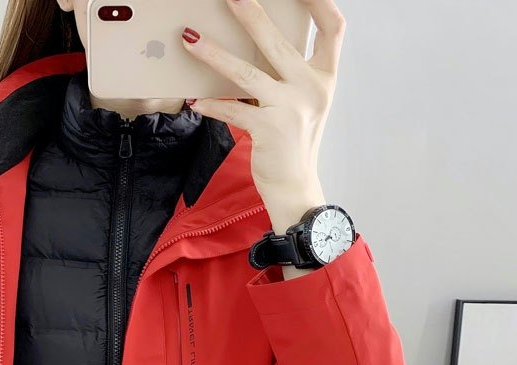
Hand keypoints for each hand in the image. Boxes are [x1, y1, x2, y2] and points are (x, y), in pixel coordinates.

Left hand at [181, 0, 345, 234]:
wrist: (296, 187)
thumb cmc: (295, 143)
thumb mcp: (305, 104)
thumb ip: (291, 75)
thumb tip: (257, 45)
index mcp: (325, 78)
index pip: (333, 28)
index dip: (320, 1)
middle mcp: (311, 88)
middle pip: (279, 41)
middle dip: (251, 14)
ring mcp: (290, 108)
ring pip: (246, 73)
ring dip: (214, 54)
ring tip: (190, 38)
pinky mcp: (268, 129)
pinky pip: (233, 110)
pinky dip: (212, 106)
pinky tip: (195, 101)